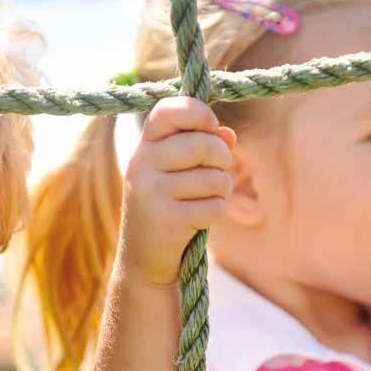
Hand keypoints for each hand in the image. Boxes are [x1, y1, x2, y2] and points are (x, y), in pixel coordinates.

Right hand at [120, 97, 235, 284]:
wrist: (141, 260)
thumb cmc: (167, 207)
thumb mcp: (177, 172)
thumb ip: (203, 146)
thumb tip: (228, 135)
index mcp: (144, 146)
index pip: (169, 110)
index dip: (199, 113)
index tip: (211, 127)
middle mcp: (142, 165)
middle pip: (204, 144)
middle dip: (223, 159)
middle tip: (219, 172)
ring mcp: (152, 193)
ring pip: (215, 178)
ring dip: (222, 190)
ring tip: (208, 200)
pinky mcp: (167, 221)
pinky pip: (216, 206)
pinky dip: (218, 213)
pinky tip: (202, 220)